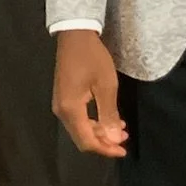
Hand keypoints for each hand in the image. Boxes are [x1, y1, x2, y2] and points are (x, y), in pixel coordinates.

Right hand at [52, 29, 127, 157]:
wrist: (75, 35)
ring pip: (80, 129)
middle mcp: (61, 111)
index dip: (105, 149)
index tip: (123, 150)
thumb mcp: (106, 85)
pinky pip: (78, 119)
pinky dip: (93, 123)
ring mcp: (60, 105)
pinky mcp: (63, 99)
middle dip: (104, 142)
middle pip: (82, 138)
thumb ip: (109, 114)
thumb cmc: (93, 58)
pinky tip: (108, 119)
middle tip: (124, 139)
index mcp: (70, 109)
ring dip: (100, 132)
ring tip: (120, 129)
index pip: (87, 141)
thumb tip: (112, 139)